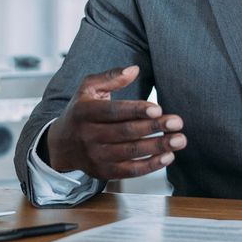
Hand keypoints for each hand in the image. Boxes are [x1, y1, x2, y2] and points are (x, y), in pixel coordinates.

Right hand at [44, 65, 186, 179]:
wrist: (61, 145)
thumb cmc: (81, 111)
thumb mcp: (88, 88)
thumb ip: (110, 77)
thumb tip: (134, 69)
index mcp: (85, 112)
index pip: (113, 111)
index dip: (136, 110)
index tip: (158, 109)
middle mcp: (89, 135)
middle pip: (126, 132)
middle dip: (154, 127)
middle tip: (177, 122)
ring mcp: (96, 156)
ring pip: (130, 152)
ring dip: (158, 147)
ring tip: (179, 140)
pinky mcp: (103, 172)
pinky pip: (130, 171)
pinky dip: (150, 165)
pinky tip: (168, 157)